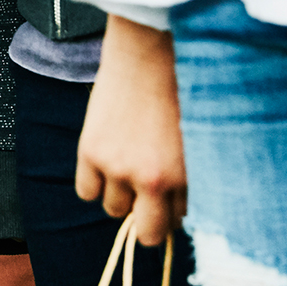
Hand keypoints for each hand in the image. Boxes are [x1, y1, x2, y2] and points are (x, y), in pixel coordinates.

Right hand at [75, 17, 186, 247]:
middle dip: (148, 222)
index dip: (172, 215)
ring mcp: (116, 167)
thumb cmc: (183, 89)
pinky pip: (86, 192)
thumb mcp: (199, 140)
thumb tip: (184, 211)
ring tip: (127, 167)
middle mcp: (150, 179)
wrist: (149, 53)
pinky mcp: (90, 151)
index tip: (169, 203)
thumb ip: (193, 177)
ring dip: (121, 196)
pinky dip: (95, 184)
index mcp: (184, 177)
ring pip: (114, 210)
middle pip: (147, 233)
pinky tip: (106, 163)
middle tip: (148, 200)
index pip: (176, 225)